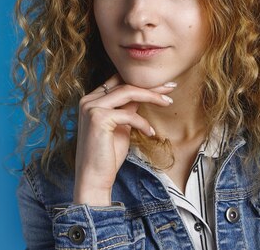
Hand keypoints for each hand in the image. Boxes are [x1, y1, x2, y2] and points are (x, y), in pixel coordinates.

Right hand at [72, 73, 174, 205]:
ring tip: (168, 102)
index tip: (163, 85)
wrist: (94, 179)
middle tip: (171, 86)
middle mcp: (88, 100)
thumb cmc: (108, 155)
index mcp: (92, 99)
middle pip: (125, 84)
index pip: (119, 81)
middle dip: (151, 85)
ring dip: (152, 96)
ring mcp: (91, 107)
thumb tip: (144, 95)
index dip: (141, 81)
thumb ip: (127, 109)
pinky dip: (143, 123)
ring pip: (128, 92)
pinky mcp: (98, 118)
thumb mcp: (121, 126)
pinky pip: (129, 114)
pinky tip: (150, 133)